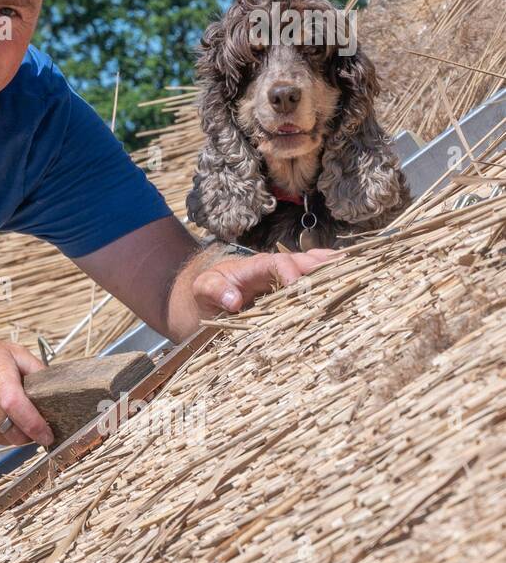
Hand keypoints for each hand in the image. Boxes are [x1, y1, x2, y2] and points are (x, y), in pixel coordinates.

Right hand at [0, 335, 53, 447]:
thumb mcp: (7, 351)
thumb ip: (34, 368)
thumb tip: (55, 388)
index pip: (17, 408)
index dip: (36, 426)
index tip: (47, 436)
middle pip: (11, 432)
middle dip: (26, 435)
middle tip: (31, 427)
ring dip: (8, 435)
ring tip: (5, 416)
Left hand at [192, 248, 340, 315]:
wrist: (209, 301)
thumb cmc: (207, 293)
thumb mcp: (203, 289)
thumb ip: (214, 290)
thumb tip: (233, 300)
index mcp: (255, 267)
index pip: (277, 263)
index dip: (291, 272)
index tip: (300, 288)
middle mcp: (276, 270)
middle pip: (304, 262)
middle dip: (323, 266)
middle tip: (347, 271)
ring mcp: (287, 281)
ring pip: (315, 271)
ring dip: (335, 273)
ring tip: (360, 274)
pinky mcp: (293, 295)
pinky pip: (315, 286)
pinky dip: (333, 285)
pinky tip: (354, 288)